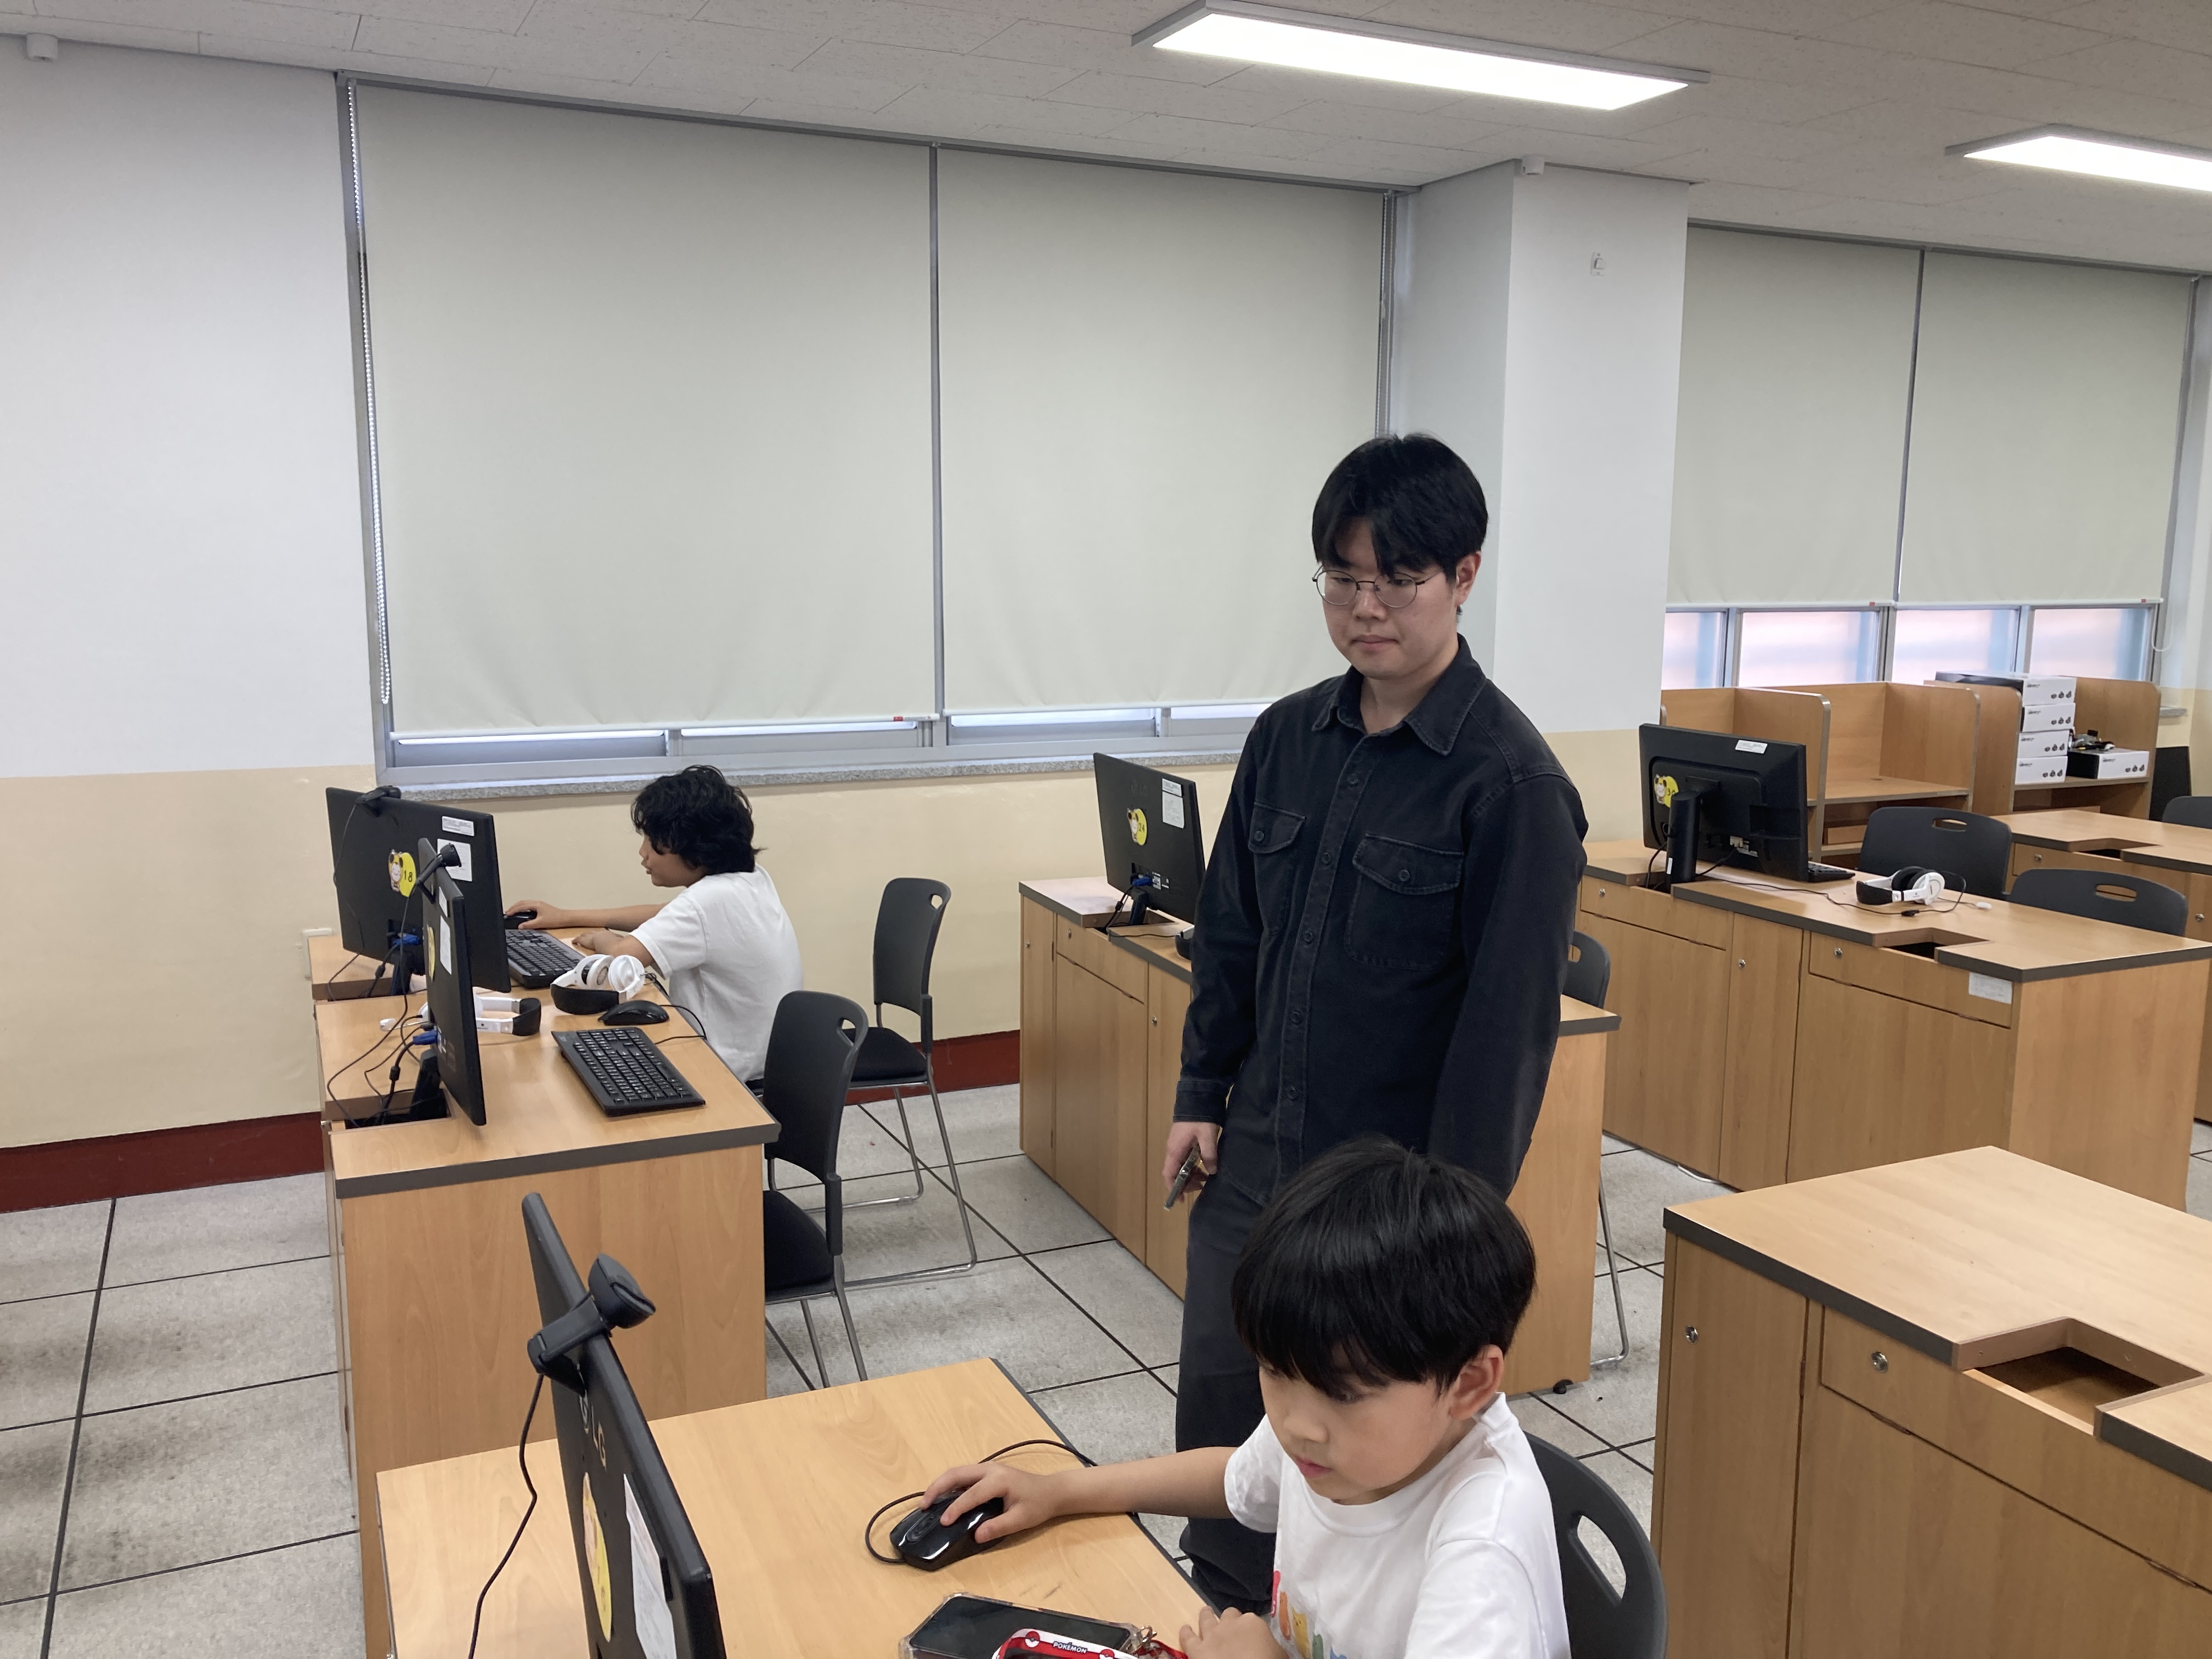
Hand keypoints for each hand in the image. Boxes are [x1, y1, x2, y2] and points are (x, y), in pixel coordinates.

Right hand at [505, 900, 573, 930]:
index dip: (513, 910)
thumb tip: (520, 926)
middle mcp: (537, 903)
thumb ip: (529, 925)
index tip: (507, 914)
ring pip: (525, 903)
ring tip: (512, 912)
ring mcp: (539, 905)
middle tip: (507, 912)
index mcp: (536, 905)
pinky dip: (523, 908)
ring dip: (518, 907)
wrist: (565, 918)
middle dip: (513, 907)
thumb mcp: (540, 923)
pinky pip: (529, 905)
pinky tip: (522, 913)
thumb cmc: (556, 919)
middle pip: (522, 903)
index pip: (521, 906)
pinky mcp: (541, 907)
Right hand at [919, 1462, 1064, 1544]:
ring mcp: (987, 1469)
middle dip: (937, 1488)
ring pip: (957, 1472)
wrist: (1051, 1491)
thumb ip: (998, 1527)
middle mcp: (990, 1469)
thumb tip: (976, 1535)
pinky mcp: (986, 1473)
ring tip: (927, 1502)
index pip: (971, 1494)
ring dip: (941, 1484)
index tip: (943, 1522)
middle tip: (923, 1505)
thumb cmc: (1038, 1504)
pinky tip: (942, 1498)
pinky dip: (949, 1485)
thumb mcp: (1021, 1519)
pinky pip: (963, 1476)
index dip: (955, 1508)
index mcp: (998, 1480)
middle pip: (956, 1473)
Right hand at [1161, 1122, 1220, 1200]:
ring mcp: (1177, 1145)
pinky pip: (1185, 1159)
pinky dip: (1192, 1166)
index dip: (1173, 1188)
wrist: (1197, 1097)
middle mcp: (1173, 1150)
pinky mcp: (1183, 1141)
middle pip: (1175, 1172)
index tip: (1181, 1199)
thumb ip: (1209, 1155)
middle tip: (1202, 1186)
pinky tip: (1204, 1166)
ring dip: (1191, 1174)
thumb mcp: (1207, 1137)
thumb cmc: (1200, 1118)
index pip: (1169, 1174)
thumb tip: (1211, 1171)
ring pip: (1180, 1166)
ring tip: (1206, 1178)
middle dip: (1186, 1182)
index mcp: (1175, 1150)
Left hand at [1179, 1607, 1278, 1658]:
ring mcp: (1212, 1635)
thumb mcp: (1280, 1655)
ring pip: (1206, 1618)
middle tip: (1232, 1628)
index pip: (1253, 1621)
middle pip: (1230, 1615)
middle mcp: (1230, 1624)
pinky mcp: (1197, 1650)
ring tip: (1205, 1612)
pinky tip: (1185, 1629)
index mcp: (1253, 1623)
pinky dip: (1186, 1633)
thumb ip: (1273, 1647)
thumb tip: (1271, 1649)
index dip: (1252, 1630)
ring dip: (1206, 1616)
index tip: (1254, 1638)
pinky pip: (1188, 1638)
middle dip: (1231, 1620)